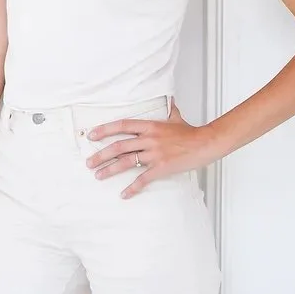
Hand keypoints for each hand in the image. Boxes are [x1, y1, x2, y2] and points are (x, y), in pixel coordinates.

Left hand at [85, 101, 219, 197]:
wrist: (205, 143)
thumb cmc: (190, 132)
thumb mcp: (176, 116)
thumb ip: (169, 108)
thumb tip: (169, 99)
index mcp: (150, 125)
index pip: (122, 125)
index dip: (105, 130)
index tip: (92, 136)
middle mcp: (149, 139)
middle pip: (119, 146)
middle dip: (102, 155)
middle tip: (89, 162)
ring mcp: (154, 154)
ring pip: (126, 162)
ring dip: (110, 170)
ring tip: (98, 176)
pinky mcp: (161, 167)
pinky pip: (143, 179)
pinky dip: (133, 188)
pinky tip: (124, 194)